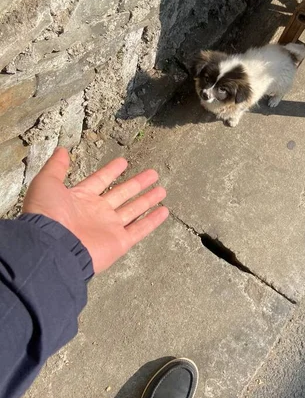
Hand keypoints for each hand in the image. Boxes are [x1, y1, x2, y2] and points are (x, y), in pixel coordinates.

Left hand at [23, 148, 168, 273]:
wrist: (52, 247)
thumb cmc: (47, 215)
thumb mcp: (47, 183)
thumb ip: (56, 167)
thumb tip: (62, 150)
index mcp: (80, 198)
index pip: (100, 181)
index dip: (111, 171)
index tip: (124, 162)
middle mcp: (96, 212)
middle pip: (122, 194)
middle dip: (137, 184)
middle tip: (153, 173)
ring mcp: (109, 228)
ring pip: (133, 210)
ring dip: (147, 200)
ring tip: (162, 190)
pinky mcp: (119, 242)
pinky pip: (139, 230)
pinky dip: (152, 221)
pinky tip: (164, 211)